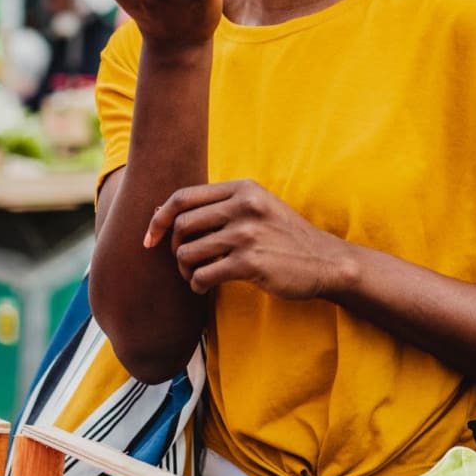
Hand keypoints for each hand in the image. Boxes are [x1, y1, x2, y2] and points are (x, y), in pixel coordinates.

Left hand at [145, 179, 347, 297]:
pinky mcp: (250, 263)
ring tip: (196, 276)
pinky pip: (202, 276)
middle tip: (184, 263)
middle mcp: (244, 206)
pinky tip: (205, 287)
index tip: (149, 238)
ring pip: (188, 253)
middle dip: (174, 249)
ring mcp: (247, 234)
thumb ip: (218, 206)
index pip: (182, 197)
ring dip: (185, 270)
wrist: (326, 261)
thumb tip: (160, 212)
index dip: (158, 218)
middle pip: (181, 226)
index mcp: (243, 188)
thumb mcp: (257, 207)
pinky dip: (197, 285)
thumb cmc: (284, 236)